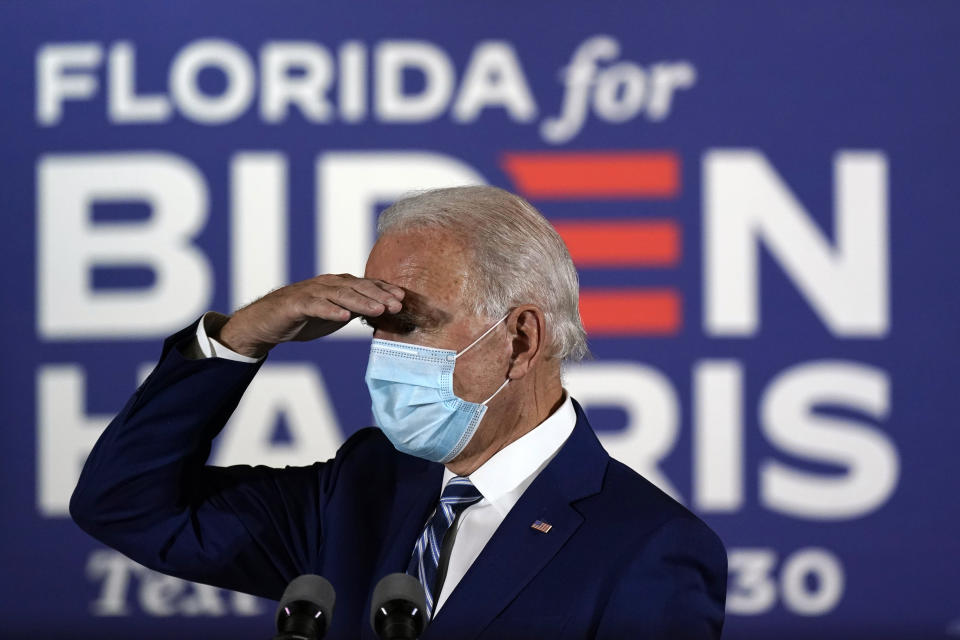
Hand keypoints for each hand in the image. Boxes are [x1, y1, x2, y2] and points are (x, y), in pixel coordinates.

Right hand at [217, 274, 403, 357]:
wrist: (267, 322)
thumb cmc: (304, 316)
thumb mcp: (335, 314)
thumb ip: (355, 310)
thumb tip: (382, 312)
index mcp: (338, 285)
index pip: (366, 285)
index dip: (385, 290)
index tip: (404, 299)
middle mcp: (327, 284)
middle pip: (358, 287)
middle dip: (380, 295)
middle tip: (398, 304)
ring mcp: (311, 292)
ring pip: (341, 295)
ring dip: (362, 302)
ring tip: (379, 310)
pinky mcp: (296, 304)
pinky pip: (316, 306)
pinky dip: (330, 310)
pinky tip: (343, 317)